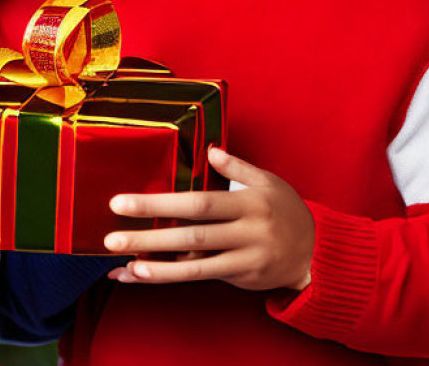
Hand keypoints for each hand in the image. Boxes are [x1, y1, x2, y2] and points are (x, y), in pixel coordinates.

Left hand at [103, 147, 313, 290]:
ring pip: (194, 266)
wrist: (317, 252)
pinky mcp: (240, 278)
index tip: (124, 202)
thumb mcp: (267, 181)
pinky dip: (168, 277)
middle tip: (111, 237)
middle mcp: (246, 232)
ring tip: (121, 264)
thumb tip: (210, 149)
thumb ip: (237, 166)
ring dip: (155, 266)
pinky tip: (141, 275)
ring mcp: (244, 259)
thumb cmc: (286, 210)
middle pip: (191, 235)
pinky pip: (200, 278)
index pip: (198, 203)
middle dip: (148, 237)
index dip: (160, 204)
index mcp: (248, 202)